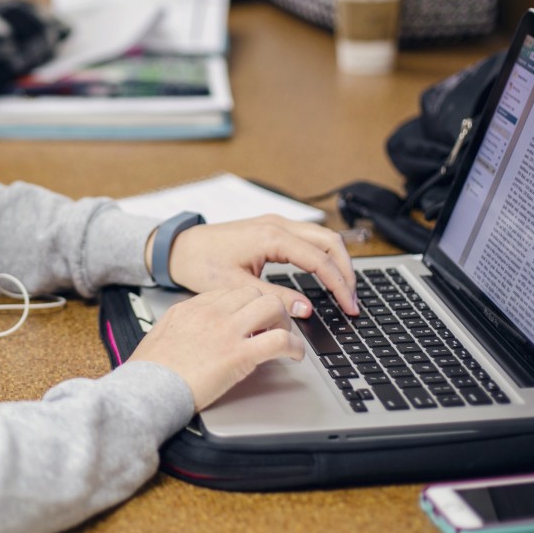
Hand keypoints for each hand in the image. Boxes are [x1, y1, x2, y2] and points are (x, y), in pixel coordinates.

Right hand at [128, 287, 303, 410]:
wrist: (148, 388)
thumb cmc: (149, 370)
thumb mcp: (159, 335)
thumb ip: (179, 326)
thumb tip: (189, 329)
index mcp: (190, 307)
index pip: (230, 293)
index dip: (246, 305)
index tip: (250, 317)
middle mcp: (211, 313)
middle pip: (254, 293)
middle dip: (268, 307)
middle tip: (272, 326)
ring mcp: (227, 331)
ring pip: (272, 307)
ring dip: (284, 322)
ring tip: (285, 338)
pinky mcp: (240, 355)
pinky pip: (280, 341)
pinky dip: (295, 347)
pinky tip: (295, 355)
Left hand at [153, 215, 358, 316]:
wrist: (180, 248)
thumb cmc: (201, 263)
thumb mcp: (238, 286)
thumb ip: (275, 298)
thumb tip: (306, 309)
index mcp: (271, 236)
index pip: (320, 260)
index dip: (339, 285)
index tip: (350, 306)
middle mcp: (277, 224)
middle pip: (330, 241)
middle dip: (347, 270)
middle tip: (353, 299)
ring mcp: (275, 223)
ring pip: (322, 236)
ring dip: (337, 260)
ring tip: (345, 289)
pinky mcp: (271, 228)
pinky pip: (308, 237)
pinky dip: (323, 254)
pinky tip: (326, 274)